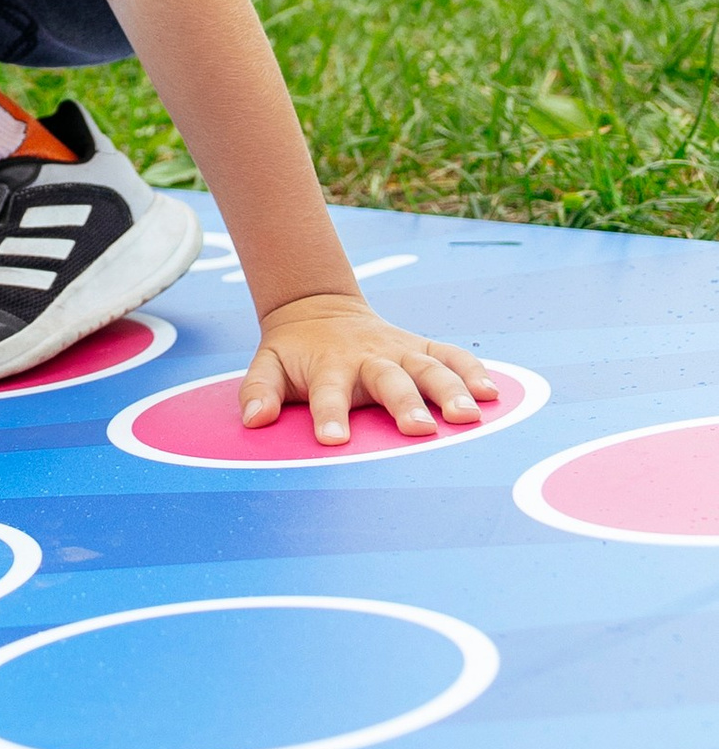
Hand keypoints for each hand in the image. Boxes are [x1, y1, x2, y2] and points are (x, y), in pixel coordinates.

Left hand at [240, 290, 499, 447]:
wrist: (318, 308)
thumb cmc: (295, 352)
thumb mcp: (268, 365)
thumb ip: (258, 391)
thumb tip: (255, 420)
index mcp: (329, 364)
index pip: (327, 392)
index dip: (329, 414)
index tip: (333, 440)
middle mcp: (368, 357)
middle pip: (388, 380)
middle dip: (403, 404)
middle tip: (417, 430)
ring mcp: (399, 351)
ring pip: (429, 368)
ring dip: (449, 390)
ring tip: (467, 416)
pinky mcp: (421, 348)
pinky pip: (452, 355)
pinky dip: (473, 371)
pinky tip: (493, 394)